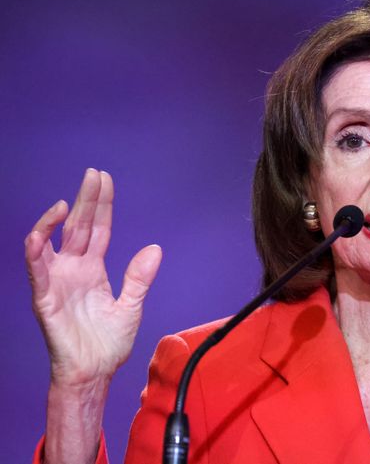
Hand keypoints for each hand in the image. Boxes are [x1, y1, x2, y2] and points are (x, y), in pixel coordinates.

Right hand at [25, 168, 161, 387]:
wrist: (94, 372)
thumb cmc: (108, 343)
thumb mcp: (131, 306)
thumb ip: (139, 278)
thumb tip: (154, 248)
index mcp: (93, 269)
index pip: (99, 229)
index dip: (102, 206)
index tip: (106, 181)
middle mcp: (73, 270)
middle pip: (79, 227)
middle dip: (86, 201)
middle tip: (93, 174)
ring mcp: (58, 282)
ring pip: (52, 242)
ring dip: (56, 220)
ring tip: (69, 201)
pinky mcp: (44, 298)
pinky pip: (37, 271)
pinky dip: (36, 251)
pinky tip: (41, 234)